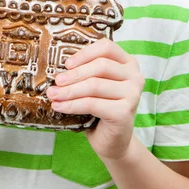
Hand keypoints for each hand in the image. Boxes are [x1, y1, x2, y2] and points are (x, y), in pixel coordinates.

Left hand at [46, 38, 144, 159]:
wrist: (113, 141)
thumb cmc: (101, 108)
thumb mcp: (95, 84)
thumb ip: (86, 71)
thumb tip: (58, 67)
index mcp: (128, 63)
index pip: (107, 47)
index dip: (85, 53)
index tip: (67, 64)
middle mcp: (135, 76)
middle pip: (100, 66)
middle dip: (74, 74)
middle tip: (56, 81)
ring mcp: (133, 94)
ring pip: (94, 85)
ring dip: (69, 90)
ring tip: (53, 95)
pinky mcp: (125, 112)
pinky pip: (92, 104)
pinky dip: (72, 104)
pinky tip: (59, 106)